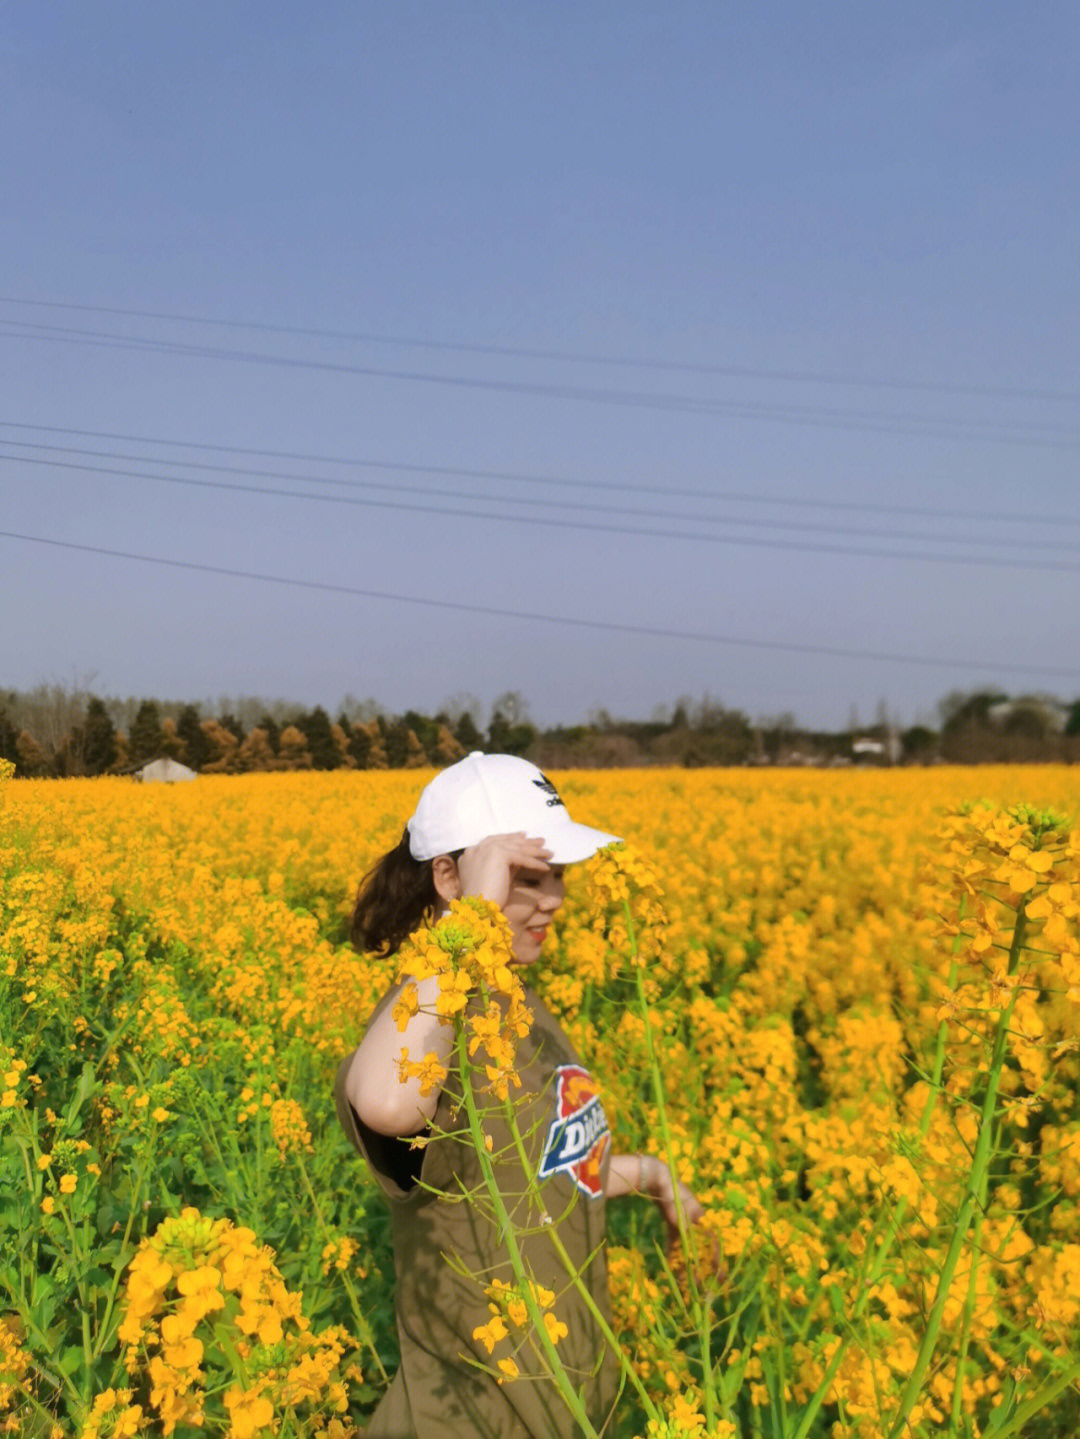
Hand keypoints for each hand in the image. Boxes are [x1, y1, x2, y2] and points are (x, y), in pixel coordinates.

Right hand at [455, 833, 552, 910]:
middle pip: (507, 841)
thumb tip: (521, 857)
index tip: (524, 837)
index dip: (510, 838)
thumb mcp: (495, 877)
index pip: (494, 841)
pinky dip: (535, 863)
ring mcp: (486, 849)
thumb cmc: (485, 900)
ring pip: (516, 848)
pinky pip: (521, 858)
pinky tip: (546, 867)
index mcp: (471, 853)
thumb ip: (504, 865)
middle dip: (526, 841)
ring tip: (549, 854)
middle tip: (541, 841)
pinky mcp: (498, 854)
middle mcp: (477, 848)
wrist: (479, 909)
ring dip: (535, 851)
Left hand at [645, 1158, 724, 1290]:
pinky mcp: (673, 1223)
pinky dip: (675, 1252)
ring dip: (688, 1262)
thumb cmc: (669, 1188)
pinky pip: (676, 1241)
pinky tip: (672, 1265)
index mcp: (701, 1216)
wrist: (656, 1175)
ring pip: (688, 1246)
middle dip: (703, 1266)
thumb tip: (683, 1234)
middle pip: (701, 1246)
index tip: (718, 1274)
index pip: (712, 1241)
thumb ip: (680, 1219)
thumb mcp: (676, 1204)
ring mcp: (684, 1222)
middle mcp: (695, 1221)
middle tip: (704, 1285)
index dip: (715, 1258)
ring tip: (687, 1281)